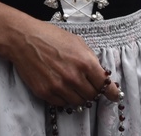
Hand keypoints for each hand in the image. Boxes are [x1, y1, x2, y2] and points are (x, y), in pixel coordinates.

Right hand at [6, 19, 121, 106]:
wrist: (24, 39)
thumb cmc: (51, 37)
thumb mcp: (78, 43)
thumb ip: (91, 59)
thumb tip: (100, 74)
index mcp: (85, 63)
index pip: (104, 85)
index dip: (112, 92)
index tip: (115, 96)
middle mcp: (73, 77)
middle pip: (92, 96)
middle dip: (94, 92)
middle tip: (90, 86)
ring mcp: (59, 87)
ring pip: (78, 102)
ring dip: (80, 96)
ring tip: (75, 87)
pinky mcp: (45, 92)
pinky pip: (62, 103)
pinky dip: (65, 98)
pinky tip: (63, 88)